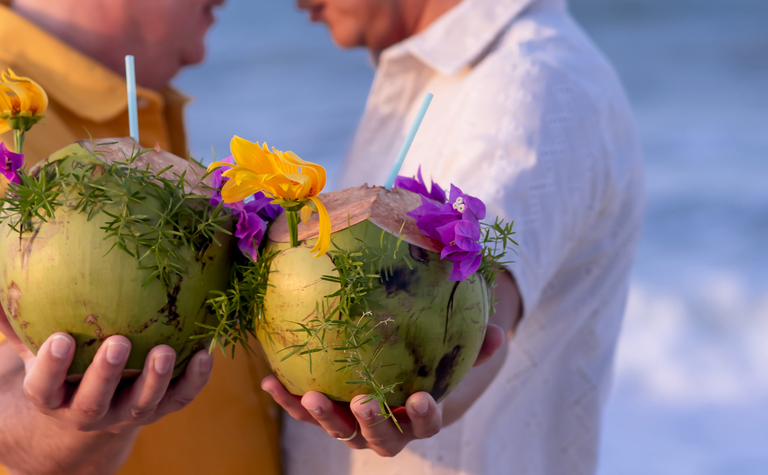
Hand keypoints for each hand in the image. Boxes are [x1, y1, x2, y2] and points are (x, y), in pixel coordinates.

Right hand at [0, 274, 213, 473]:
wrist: (83, 416)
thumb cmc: (54, 365)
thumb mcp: (26, 345)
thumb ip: (6, 316)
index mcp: (50, 396)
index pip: (44, 388)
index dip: (50, 368)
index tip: (59, 340)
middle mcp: (86, 411)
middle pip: (94, 401)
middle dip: (107, 375)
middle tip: (121, 342)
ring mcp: (123, 414)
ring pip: (141, 405)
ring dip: (156, 381)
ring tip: (168, 351)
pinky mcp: (156, 411)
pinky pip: (178, 400)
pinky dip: (194, 380)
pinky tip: (207, 352)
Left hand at [261, 322, 505, 456]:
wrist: (400, 382)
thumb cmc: (430, 365)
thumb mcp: (452, 355)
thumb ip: (476, 345)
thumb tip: (500, 330)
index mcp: (418, 416)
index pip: (426, 421)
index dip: (424, 414)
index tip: (420, 397)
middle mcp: (385, 429)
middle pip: (379, 437)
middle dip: (370, 423)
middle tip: (361, 402)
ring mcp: (352, 425)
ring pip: (337, 429)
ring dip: (321, 416)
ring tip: (307, 395)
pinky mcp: (324, 413)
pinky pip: (303, 410)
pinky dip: (285, 399)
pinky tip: (267, 380)